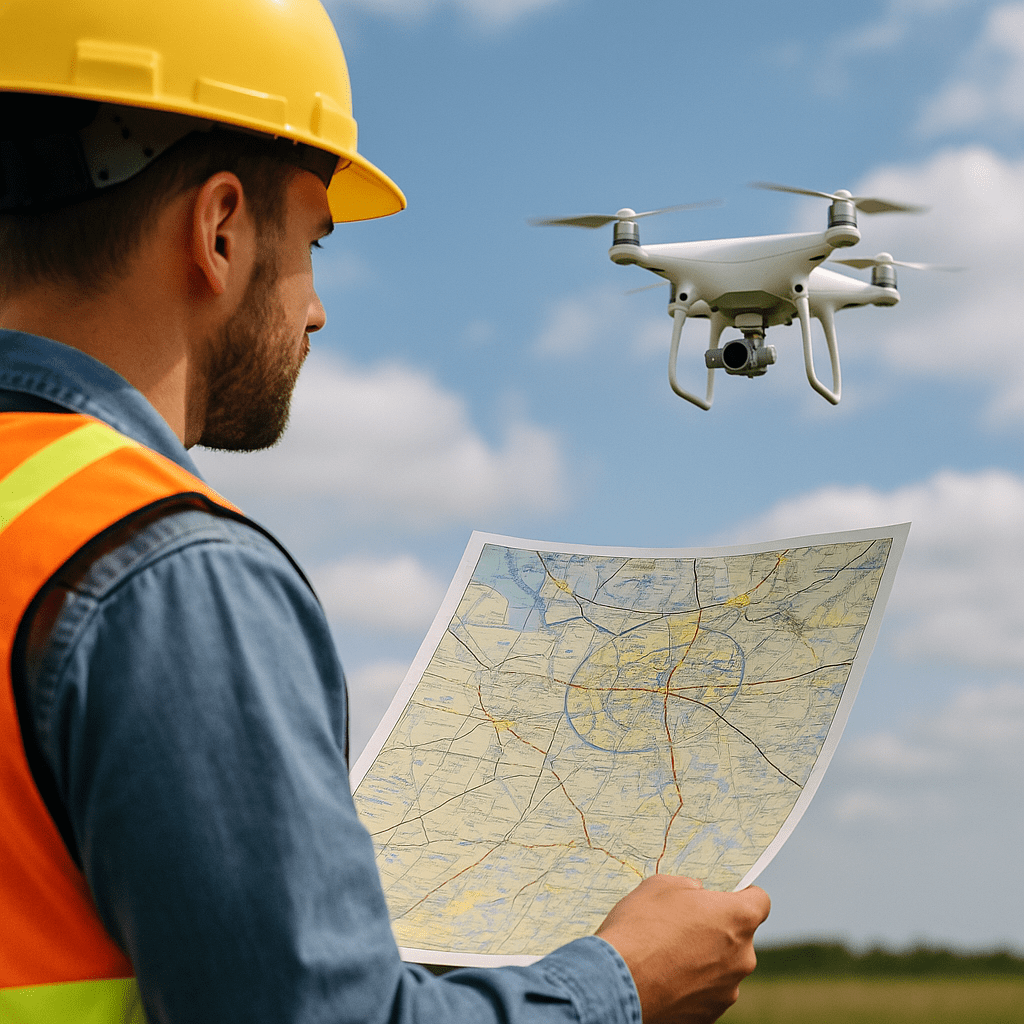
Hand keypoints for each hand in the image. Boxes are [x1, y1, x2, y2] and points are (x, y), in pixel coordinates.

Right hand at [595, 875, 769, 1023]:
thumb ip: (689, 887)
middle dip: (716, 929)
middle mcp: (742, 957)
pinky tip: (664, 977)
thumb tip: (697, 894)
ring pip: (723, 966)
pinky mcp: (710, 1016)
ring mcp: (728, 990)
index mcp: (737, 918)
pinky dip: (692, 985)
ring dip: (704, 959)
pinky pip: (707, 992)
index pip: (760, 901)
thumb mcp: (661, 885)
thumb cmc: (639, 926)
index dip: (742, 895)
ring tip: (667, 955)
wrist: (616, 981)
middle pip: (739, 937)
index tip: (722, 896)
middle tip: (682, 926)